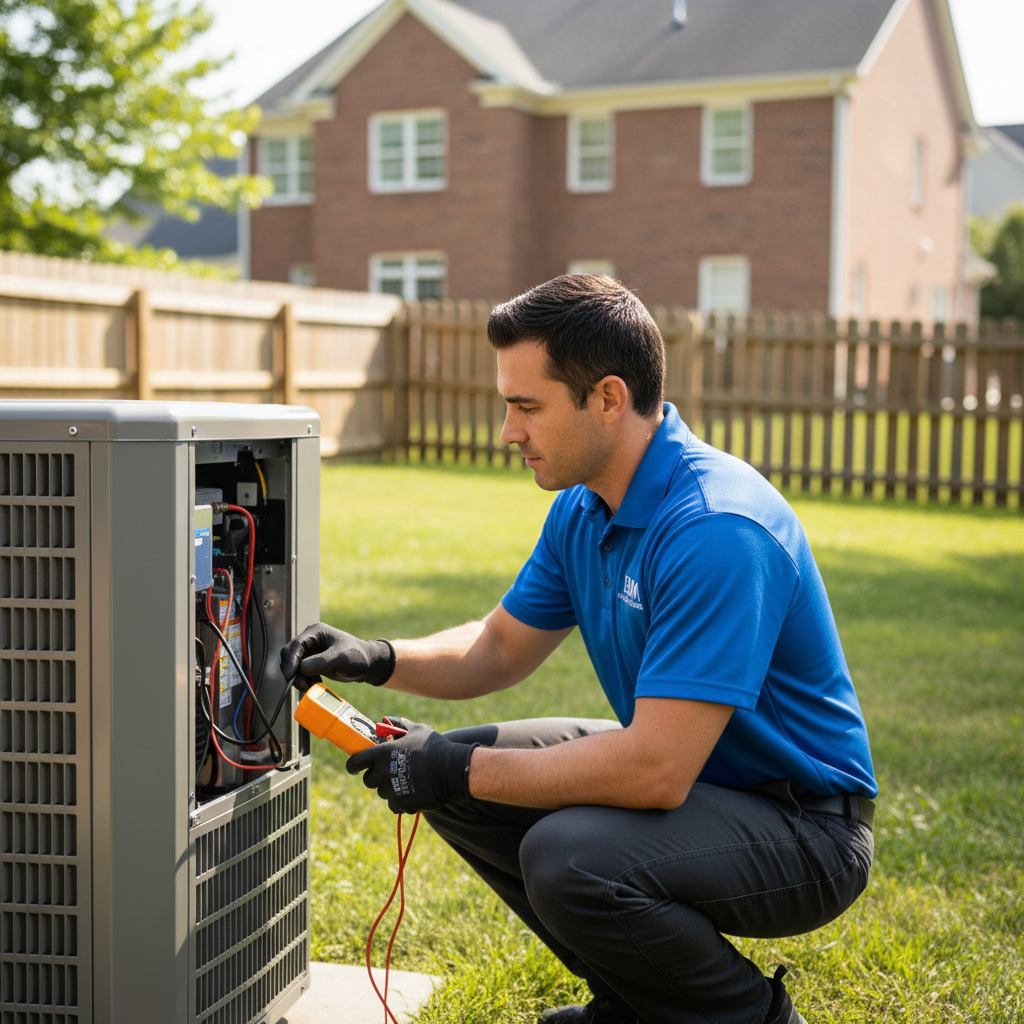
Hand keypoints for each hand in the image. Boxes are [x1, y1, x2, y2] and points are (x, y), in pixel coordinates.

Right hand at [280, 622, 395, 686]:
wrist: (368, 664)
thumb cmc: (357, 656)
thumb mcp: (340, 658)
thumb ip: (321, 662)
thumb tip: (300, 669)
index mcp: (315, 632)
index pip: (296, 646)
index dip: (290, 661)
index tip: (290, 676)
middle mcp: (310, 640)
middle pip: (290, 656)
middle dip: (293, 672)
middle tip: (302, 686)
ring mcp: (310, 651)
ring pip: (293, 666)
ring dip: (299, 679)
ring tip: (311, 687)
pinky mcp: (312, 662)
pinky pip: (300, 673)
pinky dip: (304, 680)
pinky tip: (314, 685)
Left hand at [346, 720, 478, 812]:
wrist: (453, 770)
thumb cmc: (434, 747)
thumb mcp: (417, 729)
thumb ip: (399, 725)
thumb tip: (385, 720)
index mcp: (382, 753)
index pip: (355, 762)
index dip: (354, 765)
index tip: (356, 768)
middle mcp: (382, 772)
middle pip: (368, 780)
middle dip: (376, 777)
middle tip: (389, 773)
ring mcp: (391, 790)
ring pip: (383, 793)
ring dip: (391, 789)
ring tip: (408, 781)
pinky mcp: (401, 803)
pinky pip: (394, 805)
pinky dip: (401, 801)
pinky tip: (413, 792)